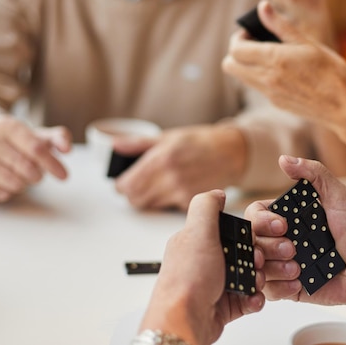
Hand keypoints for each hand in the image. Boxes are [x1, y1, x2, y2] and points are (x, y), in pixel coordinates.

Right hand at [0, 115, 70, 201]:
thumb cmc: (21, 143)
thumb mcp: (41, 136)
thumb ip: (59, 138)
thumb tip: (67, 149)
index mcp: (7, 126)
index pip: (35, 148)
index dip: (52, 163)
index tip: (64, 176)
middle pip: (25, 166)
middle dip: (37, 175)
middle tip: (38, 175)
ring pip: (13, 182)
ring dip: (24, 184)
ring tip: (22, 176)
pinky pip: (0, 193)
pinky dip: (10, 192)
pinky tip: (8, 183)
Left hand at [114, 125, 246, 209]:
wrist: (231, 153)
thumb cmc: (200, 142)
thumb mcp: (168, 137)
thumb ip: (138, 144)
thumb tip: (114, 145)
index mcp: (161, 158)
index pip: (126, 184)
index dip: (122, 185)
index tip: (125, 181)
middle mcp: (170, 177)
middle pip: (135, 199)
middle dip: (133, 193)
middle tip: (140, 184)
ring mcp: (181, 192)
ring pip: (150, 206)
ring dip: (150, 198)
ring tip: (160, 185)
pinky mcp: (191, 203)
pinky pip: (168, 208)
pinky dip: (168, 201)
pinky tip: (176, 188)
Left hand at [139, 190, 265, 344]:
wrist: (185, 321)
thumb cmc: (187, 279)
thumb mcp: (196, 233)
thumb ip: (206, 207)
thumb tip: (217, 193)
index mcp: (201, 240)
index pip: (237, 230)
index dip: (257, 232)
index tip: (276, 233)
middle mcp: (209, 260)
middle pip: (248, 253)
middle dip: (267, 257)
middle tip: (283, 261)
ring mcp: (218, 283)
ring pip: (252, 276)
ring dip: (265, 279)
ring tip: (267, 281)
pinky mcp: (224, 304)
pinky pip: (248, 298)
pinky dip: (256, 298)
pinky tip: (255, 298)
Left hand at [224, 0, 345, 134]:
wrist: (344, 106)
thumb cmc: (332, 71)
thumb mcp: (308, 43)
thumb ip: (281, 26)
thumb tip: (262, 7)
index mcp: (274, 60)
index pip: (235, 50)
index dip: (239, 38)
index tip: (252, 32)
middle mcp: (267, 79)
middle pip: (230, 66)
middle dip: (237, 52)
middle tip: (255, 44)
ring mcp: (270, 93)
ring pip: (242, 78)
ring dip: (247, 65)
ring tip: (270, 56)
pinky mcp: (276, 103)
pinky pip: (258, 87)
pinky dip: (261, 76)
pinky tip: (283, 71)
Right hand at [244, 155, 345, 306]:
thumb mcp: (339, 197)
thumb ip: (315, 174)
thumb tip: (283, 159)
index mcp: (287, 215)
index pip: (254, 214)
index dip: (262, 221)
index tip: (283, 225)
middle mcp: (279, 239)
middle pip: (250, 241)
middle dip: (268, 246)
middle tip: (292, 249)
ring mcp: (281, 263)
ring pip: (256, 267)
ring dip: (274, 267)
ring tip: (297, 269)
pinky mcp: (286, 288)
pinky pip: (267, 290)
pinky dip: (279, 287)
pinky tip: (298, 283)